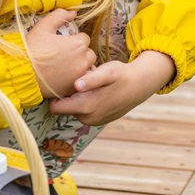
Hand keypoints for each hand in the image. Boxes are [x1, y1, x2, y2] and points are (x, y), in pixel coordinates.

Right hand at [25, 8, 95, 97]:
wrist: (20, 73)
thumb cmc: (31, 49)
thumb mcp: (43, 27)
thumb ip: (59, 16)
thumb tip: (73, 12)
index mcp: (77, 45)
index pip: (84, 38)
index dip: (74, 39)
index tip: (64, 43)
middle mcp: (82, 61)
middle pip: (89, 54)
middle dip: (80, 52)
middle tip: (65, 54)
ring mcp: (78, 76)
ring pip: (87, 68)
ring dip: (80, 65)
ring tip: (65, 65)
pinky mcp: (71, 88)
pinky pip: (79, 81)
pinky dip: (74, 78)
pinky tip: (62, 76)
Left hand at [48, 50, 175, 124]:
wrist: (140, 85)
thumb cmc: (122, 75)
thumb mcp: (107, 72)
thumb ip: (91, 79)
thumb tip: (76, 85)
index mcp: (85, 107)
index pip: (54, 107)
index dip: (54, 94)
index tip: (59, 81)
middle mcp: (87, 118)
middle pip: (64, 107)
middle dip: (68, 93)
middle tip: (80, 78)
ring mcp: (93, 121)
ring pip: (74, 108)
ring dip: (77, 96)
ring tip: (89, 82)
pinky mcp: (98, 121)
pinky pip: (84, 111)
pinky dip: (85, 100)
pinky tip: (96, 90)